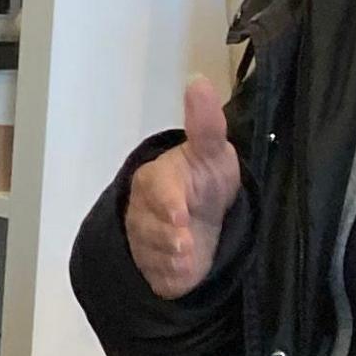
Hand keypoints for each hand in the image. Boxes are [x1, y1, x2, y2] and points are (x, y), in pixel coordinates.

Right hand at [125, 77, 241, 300]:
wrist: (200, 220)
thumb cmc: (205, 180)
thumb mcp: (212, 150)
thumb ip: (205, 123)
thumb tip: (198, 80)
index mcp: (157, 179)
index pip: (157, 189)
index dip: (167, 203)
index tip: (180, 215)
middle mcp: (144, 209)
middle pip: (149, 225)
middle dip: (168, 237)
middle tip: (185, 244)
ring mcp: (144, 238)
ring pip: (153, 251)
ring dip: (173, 258)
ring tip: (189, 258)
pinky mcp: (151, 265)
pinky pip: (157, 274)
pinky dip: (171, 275)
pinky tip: (185, 271)